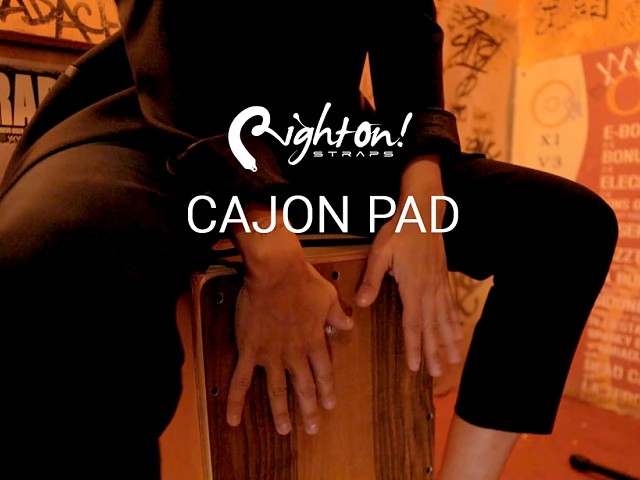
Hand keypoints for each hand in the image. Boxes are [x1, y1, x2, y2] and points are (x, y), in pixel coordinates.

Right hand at [226, 209, 352, 434]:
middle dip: (309, 409)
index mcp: (314, 340)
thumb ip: (338, 314)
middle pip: (303, 386)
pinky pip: (240, 380)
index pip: (324, 371)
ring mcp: (271, 355)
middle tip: (313, 428)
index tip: (330, 404)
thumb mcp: (328, 296)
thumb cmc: (303, 280)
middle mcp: (294, 353)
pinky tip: (233, 419)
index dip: (327, 389)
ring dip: (281, 411)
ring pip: (276, 390)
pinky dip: (236, 401)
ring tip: (285, 430)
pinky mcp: (249, 350)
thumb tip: (349, 324)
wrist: (276, 272)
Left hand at [355, 156, 461, 375]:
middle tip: (438, 374)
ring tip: (454, 360)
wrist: (424, 210)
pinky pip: (451, 306)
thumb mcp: (380, 252)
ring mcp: (439, 284)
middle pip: (432, 327)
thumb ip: (373, 279)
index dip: (415, 347)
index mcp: (412, 287)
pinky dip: (455, 322)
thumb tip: (362, 304)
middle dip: (434, 352)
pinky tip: (459, 333)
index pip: (413, 323)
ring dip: (448, 341)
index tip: (416, 367)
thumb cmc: (400, 230)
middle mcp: (429, 290)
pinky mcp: (443, 278)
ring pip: (445, 319)